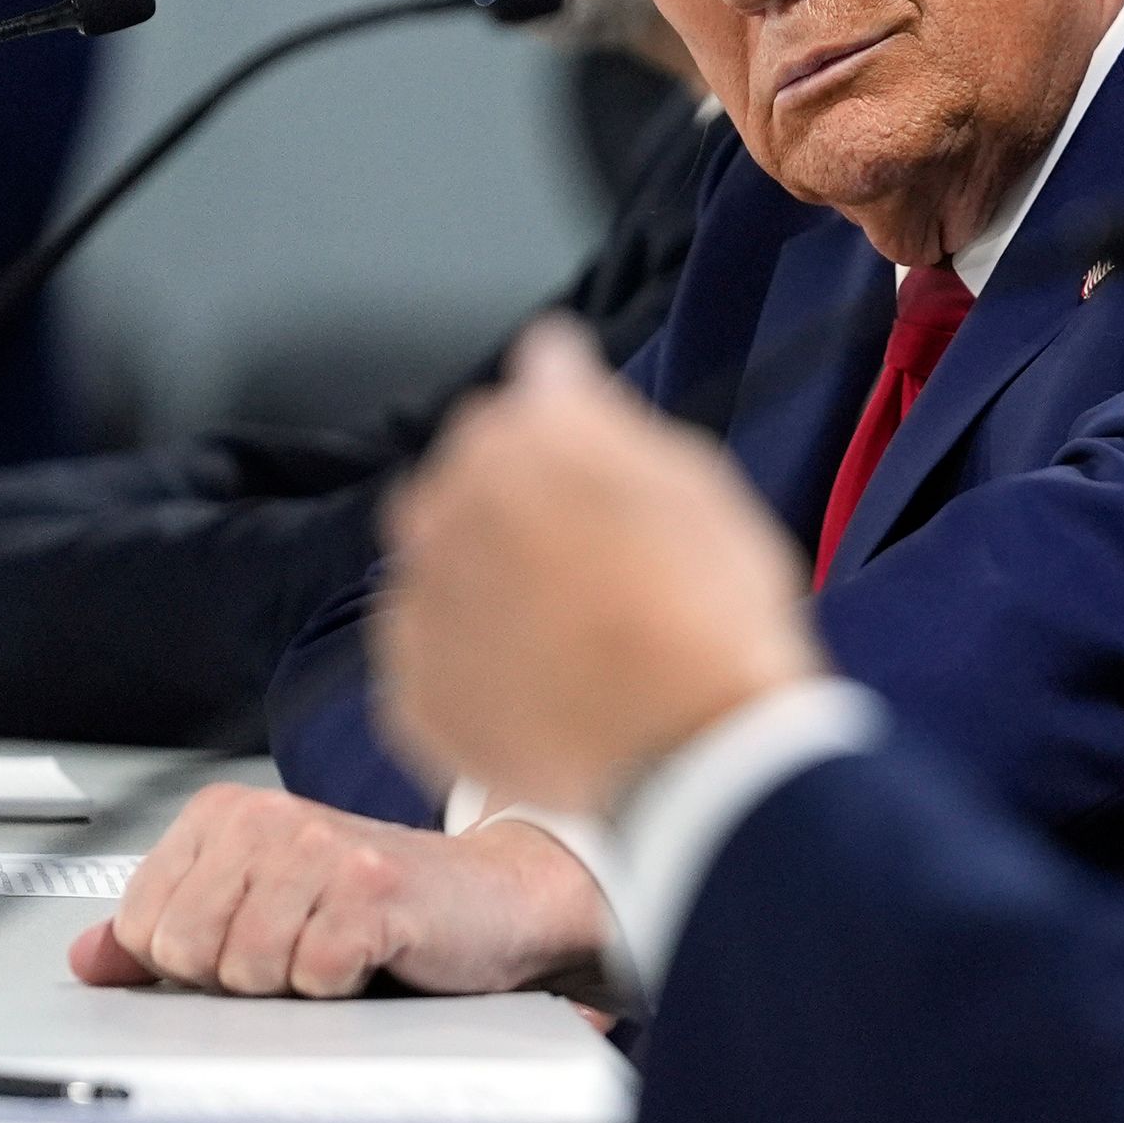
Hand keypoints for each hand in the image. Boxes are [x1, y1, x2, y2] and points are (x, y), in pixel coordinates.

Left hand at [65, 784, 612, 995]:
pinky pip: (311, 978)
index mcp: (227, 816)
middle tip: (297, 948)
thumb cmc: (379, 905)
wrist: (492, 899)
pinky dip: (342, 987)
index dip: (189, 960)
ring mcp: (321, 850)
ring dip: (293, 983)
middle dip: (237, 975)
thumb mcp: (258, 909)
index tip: (247, 939)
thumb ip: (167, 930)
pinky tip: (370, 954)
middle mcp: (269, 819)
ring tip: (335, 948)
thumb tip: (88, 959)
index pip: (139, 924)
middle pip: (183, 952)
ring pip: (243, 970)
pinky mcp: (371, 891)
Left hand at [375, 315, 825, 811]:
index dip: (569, 429)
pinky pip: (431, 660)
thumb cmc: (712, 615)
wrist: (696, 752)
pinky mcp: (411, 693)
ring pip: (443, 571)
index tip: (598, 463)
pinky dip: (474, 668)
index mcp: (518, 437)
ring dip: (490, 588)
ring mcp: (420, 605)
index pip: (524, 394)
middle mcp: (446, 507)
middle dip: (517, 511)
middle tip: (596, 565)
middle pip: (469, 484)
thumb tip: (554, 370)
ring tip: (572, 636)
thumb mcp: (695, 481)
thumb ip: (604, 416)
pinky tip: (543, 687)